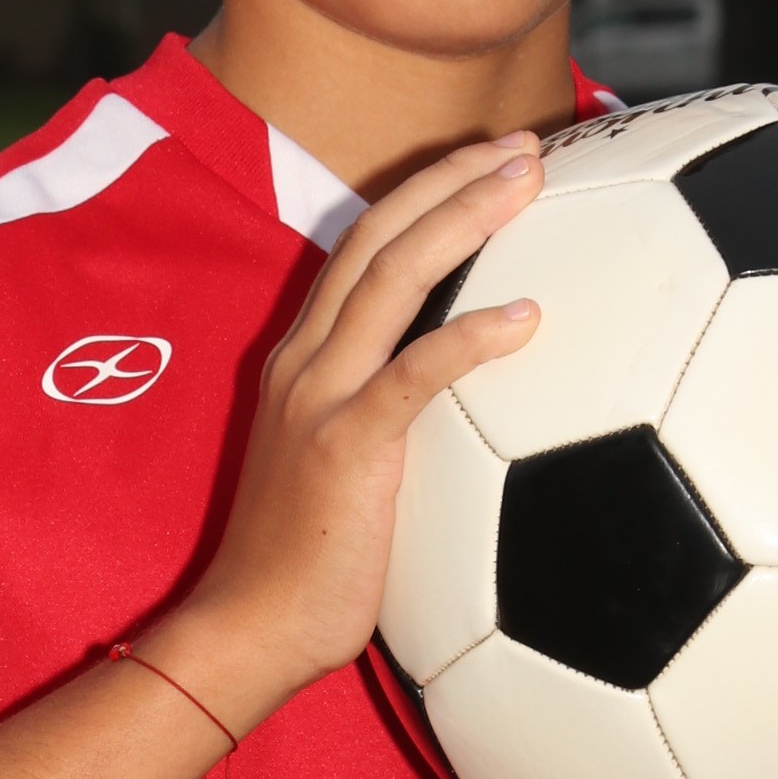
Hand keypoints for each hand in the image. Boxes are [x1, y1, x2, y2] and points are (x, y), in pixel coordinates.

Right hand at [153, 137, 544, 729]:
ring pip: (394, 277)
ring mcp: (320, 397)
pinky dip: (471, 338)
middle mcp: (306, 359)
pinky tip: (529, 318)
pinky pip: (414, 375)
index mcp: (305, 358)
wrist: (248, 632)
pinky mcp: (344, 445)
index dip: (426, 194)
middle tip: (527, 146)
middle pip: (380, 235)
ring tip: (529, 182)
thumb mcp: (349, 470)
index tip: (492, 164)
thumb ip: (395, 423)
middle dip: (452, 178)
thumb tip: (476, 414)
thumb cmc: (308, 569)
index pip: (365, 247)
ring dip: (465, 218)